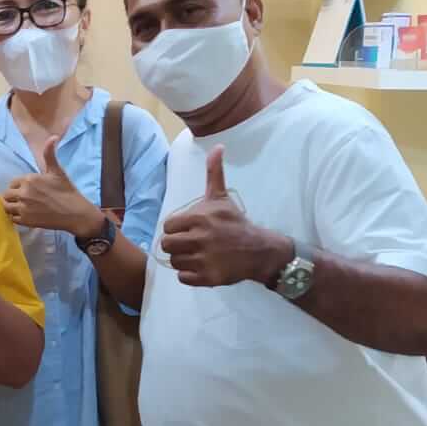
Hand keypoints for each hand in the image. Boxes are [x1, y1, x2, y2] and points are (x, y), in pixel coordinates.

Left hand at [3, 137, 103, 235]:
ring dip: (11, 207)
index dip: (18, 187)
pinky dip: (16, 218)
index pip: (13, 183)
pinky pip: (12, 218)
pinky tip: (24, 216)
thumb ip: (49, 154)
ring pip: (6, 206)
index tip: (27, 191)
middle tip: (23, 200)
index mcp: (29, 179)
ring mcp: (23, 207)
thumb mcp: (57, 171)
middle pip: (7, 194)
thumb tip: (53, 136)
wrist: (74, 212)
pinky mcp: (25, 221)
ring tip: (20, 208)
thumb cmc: (66, 191)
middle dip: (13, 197)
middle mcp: (23, 193)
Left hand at [160, 148, 290, 287]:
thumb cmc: (235, 222)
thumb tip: (217, 146)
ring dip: (183, 260)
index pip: (168, 226)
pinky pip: (184, 278)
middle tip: (190, 244)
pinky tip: (201, 266)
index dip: (176, 229)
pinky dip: (190, 275)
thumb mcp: (221, 197)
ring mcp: (204, 259)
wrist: (258, 249)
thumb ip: (214, 173)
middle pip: (167, 245)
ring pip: (175, 262)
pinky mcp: (208, 278)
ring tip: (197, 255)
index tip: (188, 229)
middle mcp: (200, 239)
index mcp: (199, 218)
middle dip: (177, 245)